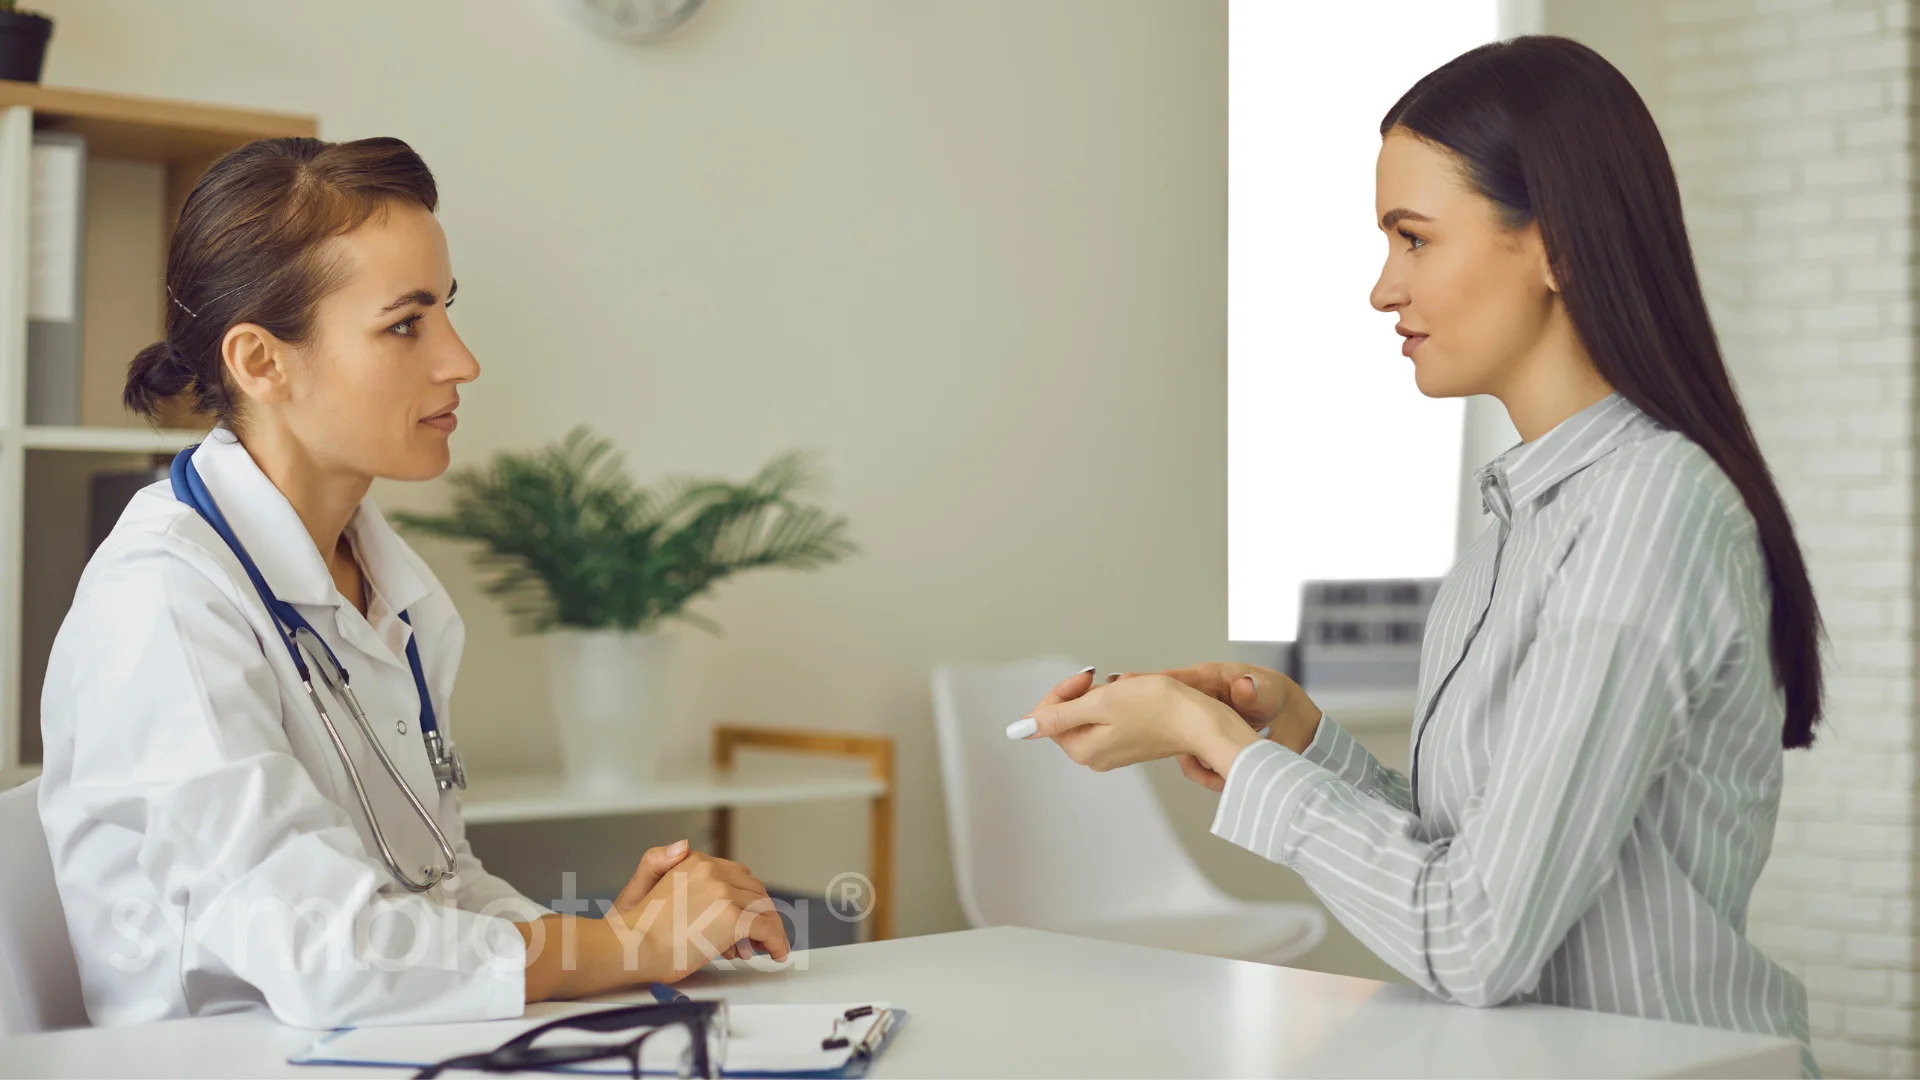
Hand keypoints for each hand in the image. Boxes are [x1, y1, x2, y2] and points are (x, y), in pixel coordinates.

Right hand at [610, 843, 791, 981]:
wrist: (628, 948)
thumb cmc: (631, 928)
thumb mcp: (640, 884)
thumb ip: (659, 861)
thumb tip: (683, 844)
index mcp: (692, 862)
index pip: (735, 875)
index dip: (745, 897)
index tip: (748, 913)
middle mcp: (710, 871)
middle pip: (753, 891)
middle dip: (758, 913)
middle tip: (759, 935)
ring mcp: (723, 893)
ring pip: (763, 908)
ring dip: (768, 929)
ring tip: (764, 947)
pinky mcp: (732, 918)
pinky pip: (766, 928)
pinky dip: (776, 941)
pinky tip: (775, 952)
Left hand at [1010, 671, 1258, 775]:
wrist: (1201, 721)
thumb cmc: (1158, 709)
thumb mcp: (1100, 703)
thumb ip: (1057, 717)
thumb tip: (1018, 730)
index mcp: (1082, 750)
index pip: (1048, 716)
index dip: (1064, 690)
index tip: (1087, 678)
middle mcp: (1094, 757)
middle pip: (1067, 715)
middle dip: (1083, 693)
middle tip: (1107, 683)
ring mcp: (1112, 752)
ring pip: (1089, 714)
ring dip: (1102, 696)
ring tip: (1125, 691)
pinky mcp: (1128, 744)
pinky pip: (1108, 718)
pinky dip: (1116, 703)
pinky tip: (1136, 698)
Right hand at [1107, 662, 1321, 789]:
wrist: (1289, 724)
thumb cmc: (1273, 696)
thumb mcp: (1268, 691)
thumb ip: (1256, 690)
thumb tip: (1245, 685)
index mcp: (1208, 680)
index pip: (1174, 679)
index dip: (1149, 681)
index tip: (1126, 682)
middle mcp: (1197, 702)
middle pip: (1164, 712)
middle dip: (1154, 727)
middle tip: (1146, 738)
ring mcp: (1197, 725)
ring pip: (1178, 743)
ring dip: (1192, 762)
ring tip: (1213, 774)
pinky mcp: (1202, 745)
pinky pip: (1191, 762)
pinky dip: (1205, 773)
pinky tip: (1222, 779)